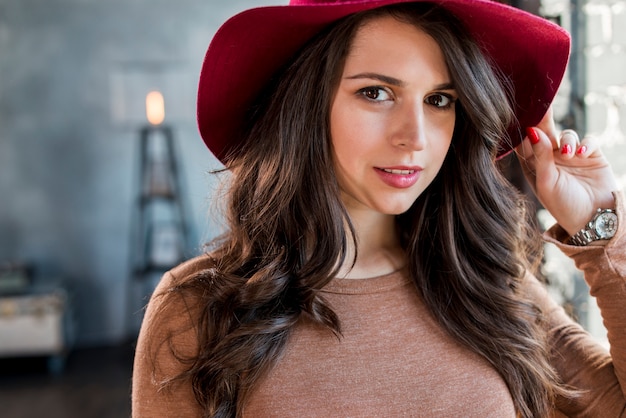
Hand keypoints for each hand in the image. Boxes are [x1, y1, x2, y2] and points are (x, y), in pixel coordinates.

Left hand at [515, 107, 618, 235]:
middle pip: (545, 133)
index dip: (522, 129)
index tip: (520, 113)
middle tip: (542, 106)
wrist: (595, 219)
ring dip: (567, 140)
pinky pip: (588, 140)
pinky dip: (586, 143)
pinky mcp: (592, 155)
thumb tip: (531, 130)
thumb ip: (540, 157)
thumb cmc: (565, 206)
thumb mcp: (547, 182)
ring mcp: (571, 156)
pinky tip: (583, 153)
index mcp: (534, 167)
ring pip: (566, 135)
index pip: (525, 143)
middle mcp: (551, 159)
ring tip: (568, 153)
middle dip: (543, 120)